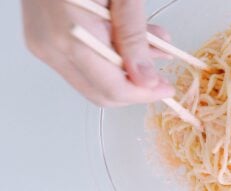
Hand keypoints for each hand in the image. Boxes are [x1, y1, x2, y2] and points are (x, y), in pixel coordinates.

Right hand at [21, 0, 174, 106]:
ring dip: (125, 74)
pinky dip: (109, 62)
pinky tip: (129, 46)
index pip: (113, 88)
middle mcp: (51, 47)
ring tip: (151, 51)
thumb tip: (146, 79)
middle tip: (159, 78)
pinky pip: (82, 66)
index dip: (144, 94)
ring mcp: (44, 47)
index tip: (166, 89)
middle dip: (134, 90)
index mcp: (71, 35)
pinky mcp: (44, 43)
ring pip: (92, 82)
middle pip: (101, 94)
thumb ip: (135, 37)